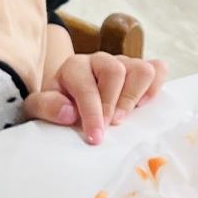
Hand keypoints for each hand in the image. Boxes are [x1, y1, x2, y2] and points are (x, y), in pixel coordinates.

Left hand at [28, 50, 168, 145]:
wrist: (68, 98)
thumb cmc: (57, 105)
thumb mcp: (38, 108)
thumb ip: (46, 107)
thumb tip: (68, 112)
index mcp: (74, 67)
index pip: (87, 86)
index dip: (92, 113)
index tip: (96, 137)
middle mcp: (100, 60)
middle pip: (116, 71)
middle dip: (113, 103)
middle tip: (110, 126)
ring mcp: (123, 63)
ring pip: (142, 69)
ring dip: (135, 96)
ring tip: (125, 118)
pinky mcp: (140, 70)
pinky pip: (158, 70)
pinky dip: (155, 88)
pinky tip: (142, 106)